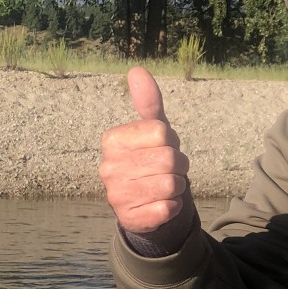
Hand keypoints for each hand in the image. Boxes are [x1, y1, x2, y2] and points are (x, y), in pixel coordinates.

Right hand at [99, 66, 192, 234]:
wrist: (144, 204)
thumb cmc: (150, 160)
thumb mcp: (153, 131)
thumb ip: (148, 102)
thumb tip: (137, 70)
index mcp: (113, 140)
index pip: (162, 132)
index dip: (173, 142)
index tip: (163, 148)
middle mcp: (108, 167)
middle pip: (169, 159)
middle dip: (179, 165)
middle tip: (167, 170)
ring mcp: (116, 195)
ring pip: (171, 185)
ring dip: (177, 187)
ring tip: (163, 187)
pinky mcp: (130, 218)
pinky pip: (168, 208)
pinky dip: (173, 207)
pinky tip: (160, 204)